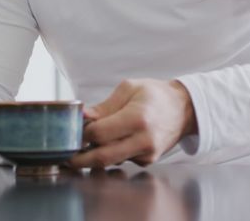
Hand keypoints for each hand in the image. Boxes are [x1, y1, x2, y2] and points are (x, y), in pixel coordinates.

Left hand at [68, 79, 196, 168]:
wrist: (184, 109)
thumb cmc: (155, 94)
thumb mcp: (129, 89)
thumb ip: (105, 106)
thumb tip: (82, 117)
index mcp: (137, 118)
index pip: (99, 134)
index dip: (82, 134)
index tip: (72, 130)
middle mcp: (143, 140)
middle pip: (102, 157)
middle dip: (80, 158)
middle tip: (65, 157)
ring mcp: (147, 154)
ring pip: (110, 161)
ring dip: (94, 156)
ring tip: (82, 147)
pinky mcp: (147, 161)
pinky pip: (121, 160)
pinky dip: (110, 154)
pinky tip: (107, 144)